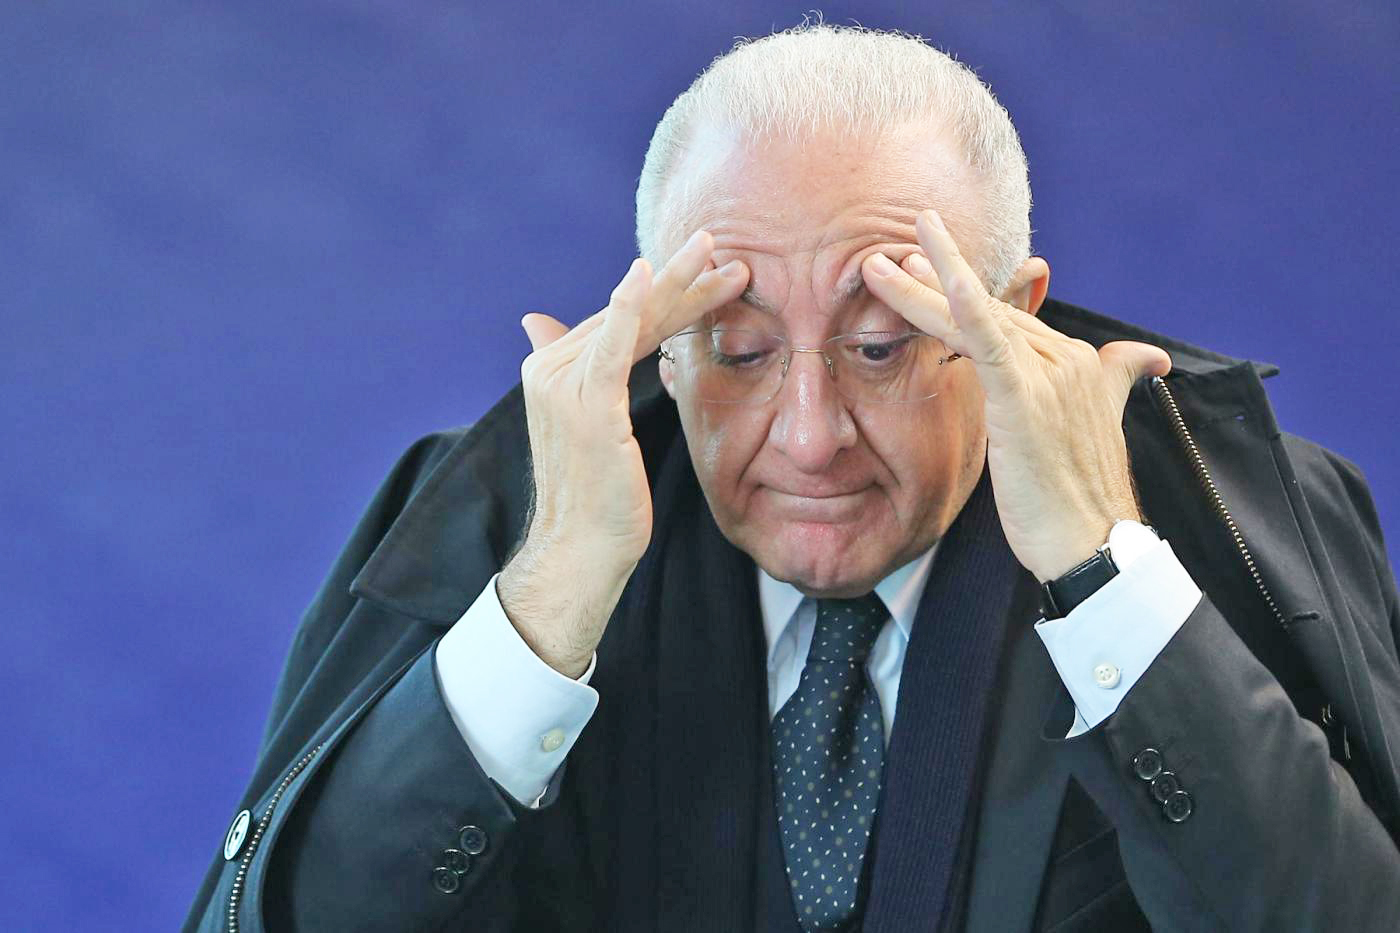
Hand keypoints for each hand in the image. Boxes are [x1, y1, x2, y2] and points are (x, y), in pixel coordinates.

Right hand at [497, 231, 749, 675]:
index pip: (622, 321)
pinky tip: (649, 274)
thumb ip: (583, 370)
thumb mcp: (593, 427)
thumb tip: (538, 320)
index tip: (713, 276)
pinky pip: (612, 345)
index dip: (668, 295)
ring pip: (631, 319)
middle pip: (630, 312)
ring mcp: (565, 383)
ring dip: (676, 282)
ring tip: (717, 254)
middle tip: (720, 245)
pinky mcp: (586, 404)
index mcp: (558, 370)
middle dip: (680, 279)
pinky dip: (630, 306)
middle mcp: (553, 368)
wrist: (580, 550)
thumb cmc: (596, 499)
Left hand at [860, 209, 1170, 581]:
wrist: (1091, 543)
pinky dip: (967, 311)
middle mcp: (1068, 359)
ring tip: (880, 264)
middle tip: (891, 252)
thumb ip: (1114, 379)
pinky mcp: (1025, 400)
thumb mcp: (1095, 423)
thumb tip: (1147, 358)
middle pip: (987, 311)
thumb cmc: (1082, 495)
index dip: (964, 295)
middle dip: (933, 281)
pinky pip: (989, 345)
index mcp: (1077, 363)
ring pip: (975, 320)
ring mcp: (1049, 376)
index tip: (925, 267)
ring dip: (923, 288)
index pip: (1008, 319)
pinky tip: (946, 284)